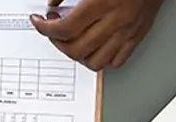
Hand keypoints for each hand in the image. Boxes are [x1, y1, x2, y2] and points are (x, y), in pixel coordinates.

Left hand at [30, 0, 163, 70]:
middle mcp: (115, 20)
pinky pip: (116, 61)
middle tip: (53, 30)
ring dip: (77, 55)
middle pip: (76, 49)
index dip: (45, 28)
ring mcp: (127, 32)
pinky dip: (101, 59)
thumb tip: (52, 2)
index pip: (64, 28)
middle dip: (57, 42)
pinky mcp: (137, 36)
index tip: (38, 22)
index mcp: (101, 2)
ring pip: (95, 62)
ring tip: (71, 41)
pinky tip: (94, 47)